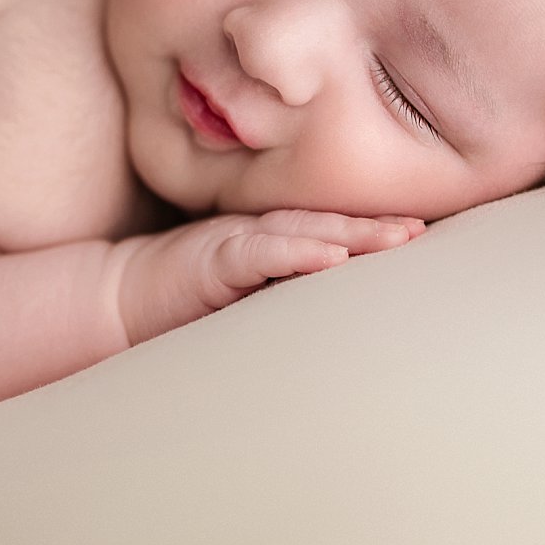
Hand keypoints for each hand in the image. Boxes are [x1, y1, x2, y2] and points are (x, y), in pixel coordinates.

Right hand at [112, 210, 422, 347]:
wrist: (120, 299)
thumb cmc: (185, 302)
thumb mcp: (246, 299)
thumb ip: (285, 294)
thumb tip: (340, 320)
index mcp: (272, 241)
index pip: (333, 231)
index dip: (375, 230)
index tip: (424, 234)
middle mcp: (261, 232)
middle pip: (331, 224)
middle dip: (380, 226)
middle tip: (425, 230)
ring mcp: (238, 241)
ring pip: (306, 230)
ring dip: (355, 233)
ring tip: (401, 236)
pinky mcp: (214, 258)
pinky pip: (262, 252)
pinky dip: (298, 252)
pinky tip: (333, 257)